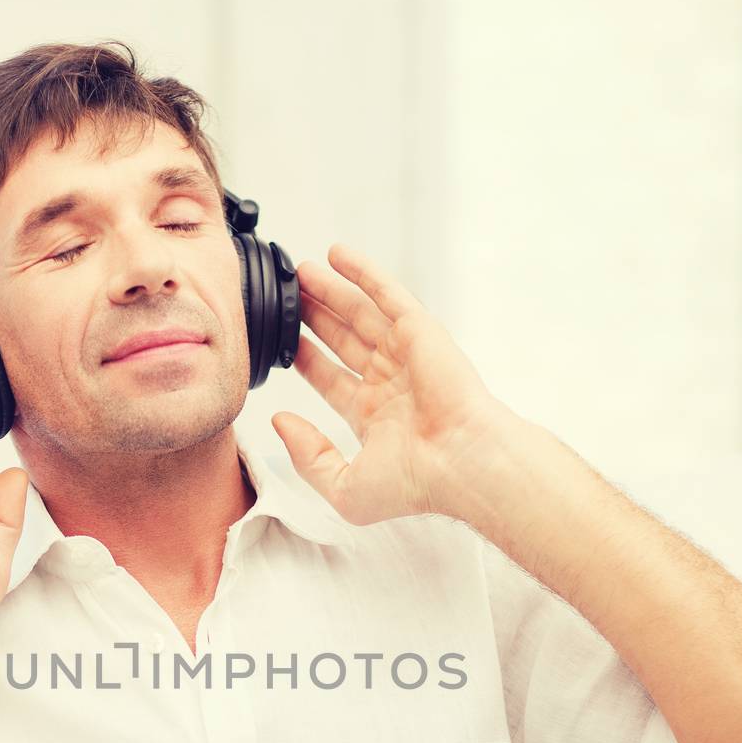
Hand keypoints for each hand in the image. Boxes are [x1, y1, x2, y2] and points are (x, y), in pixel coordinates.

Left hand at [271, 243, 519, 522]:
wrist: (462, 462)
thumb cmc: (414, 484)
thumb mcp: (345, 487)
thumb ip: (307, 457)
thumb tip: (280, 423)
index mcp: (374, 418)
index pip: (331, 380)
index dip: (306, 360)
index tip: (283, 343)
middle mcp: (390, 383)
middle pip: (342, 340)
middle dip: (315, 318)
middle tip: (287, 296)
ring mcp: (406, 354)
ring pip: (359, 313)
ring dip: (331, 291)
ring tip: (300, 271)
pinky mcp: (421, 331)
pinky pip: (386, 294)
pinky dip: (363, 273)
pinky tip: (336, 254)